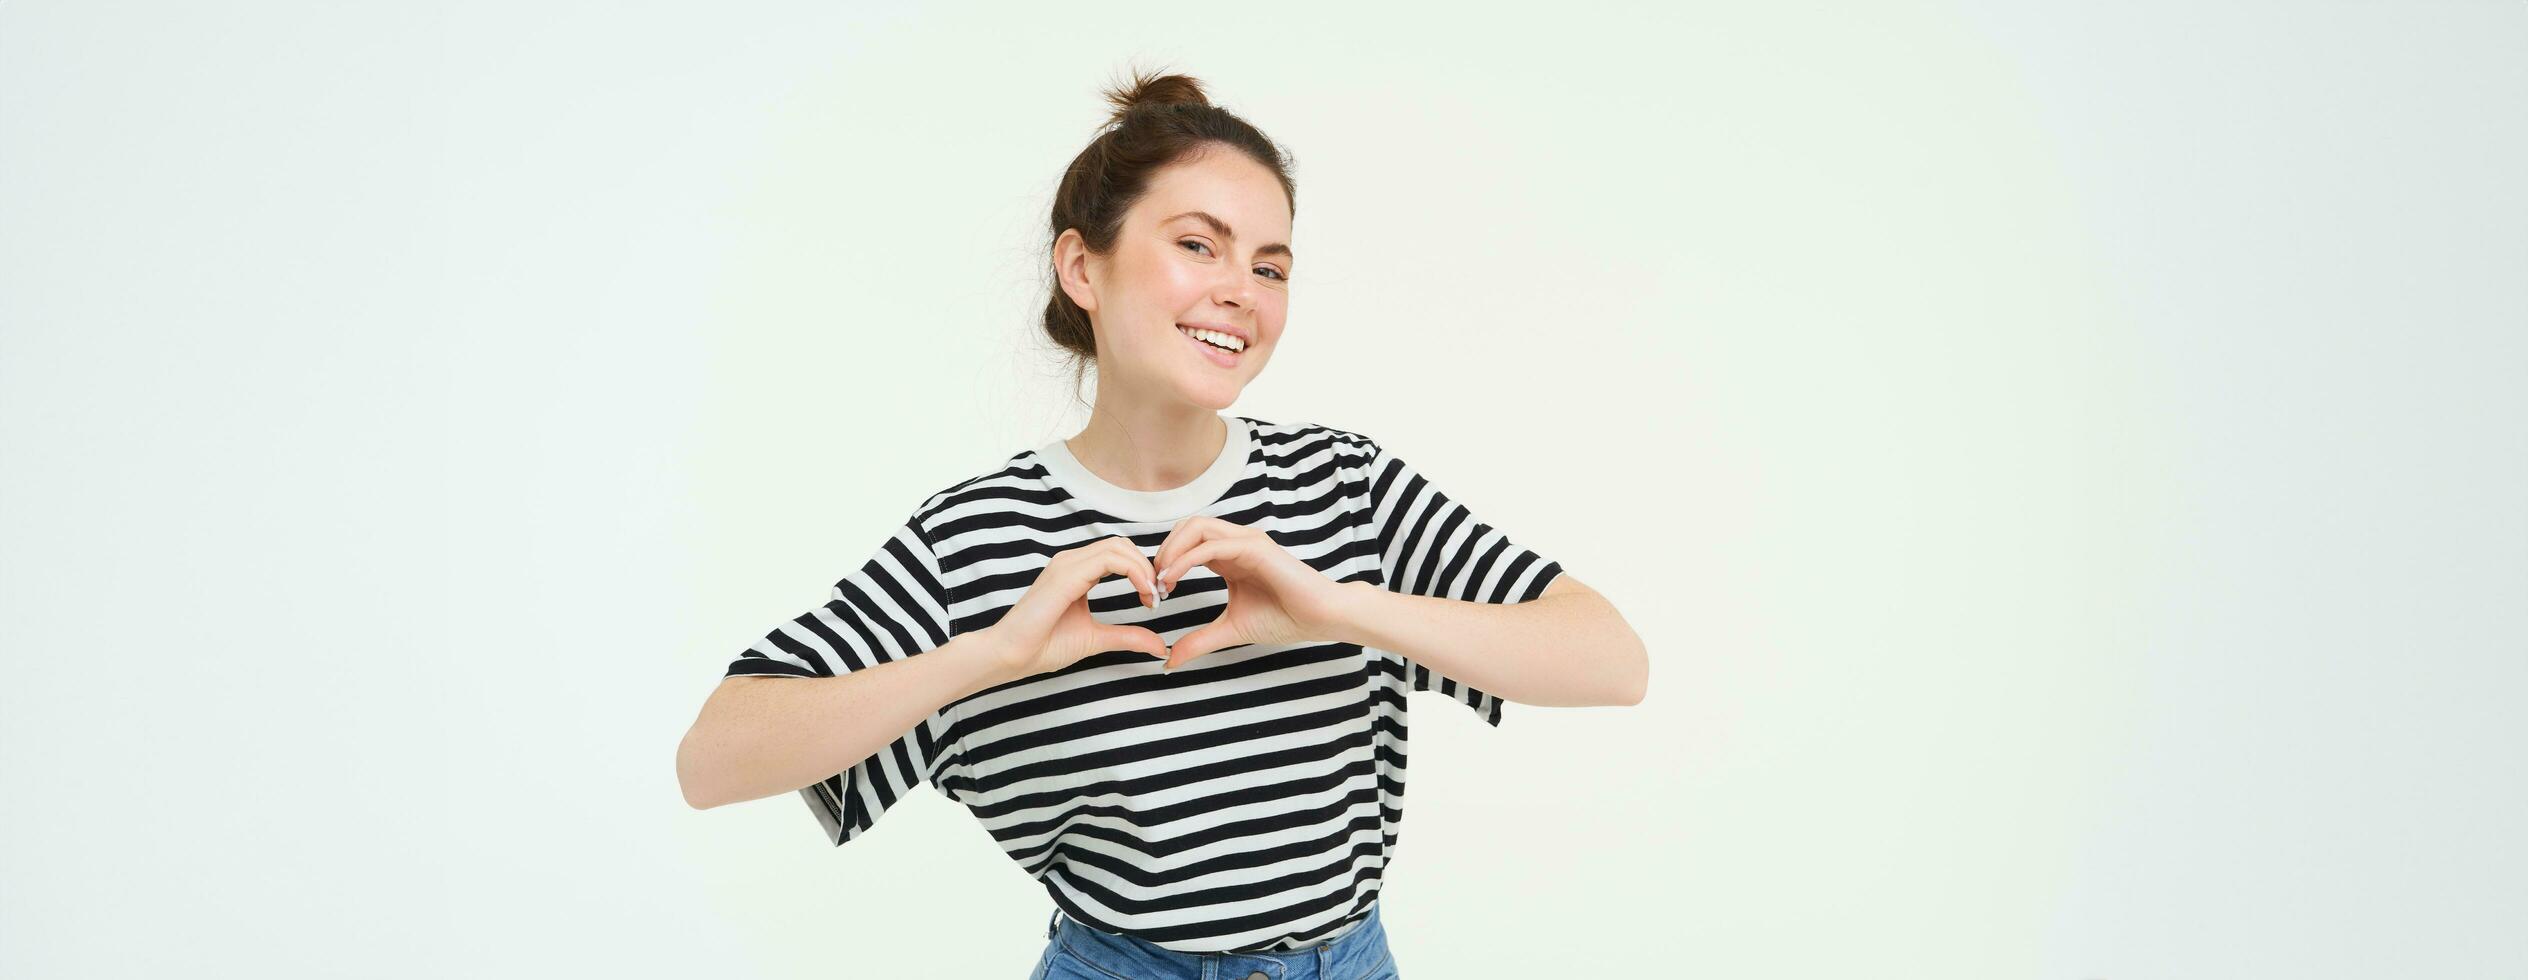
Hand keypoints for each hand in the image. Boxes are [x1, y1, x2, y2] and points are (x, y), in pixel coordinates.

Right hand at [982, 536, 1167, 680]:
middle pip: (1121, 545)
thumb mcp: (1096, 638)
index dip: (1143, 571)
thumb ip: (1127, 637)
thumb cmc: (1043, 645)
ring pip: (1117, 547)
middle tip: (1157, 596)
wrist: (1011, 656)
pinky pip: (1108, 560)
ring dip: (1142, 568)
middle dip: (1147, 567)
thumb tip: (1160, 646)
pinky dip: (1133, 572)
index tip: (1154, 599)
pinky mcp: (1065, 575)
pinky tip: (1142, 594)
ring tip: (1151, 596)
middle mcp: (1071, 562)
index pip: (1118, 554)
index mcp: (1076, 572)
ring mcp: (1066, 565)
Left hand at [1149, 516, 1354, 670]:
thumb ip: (1200, 640)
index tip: (1156, 591)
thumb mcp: (1231, 630)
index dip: (1166, 561)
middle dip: (1163, 550)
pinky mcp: (1254, 547)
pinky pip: (1211, 545)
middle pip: (1186, 526)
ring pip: (1195, 527)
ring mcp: (1246, 541)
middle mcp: (1235, 542)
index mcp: (1229, 556)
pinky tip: (1174, 579)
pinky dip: (1186, 559)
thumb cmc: (1285, 618)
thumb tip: (1170, 660)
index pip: (1187, 542)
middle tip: (1153, 582)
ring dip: (1171, 550)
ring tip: (1162, 579)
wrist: (1320, 618)